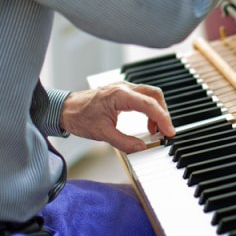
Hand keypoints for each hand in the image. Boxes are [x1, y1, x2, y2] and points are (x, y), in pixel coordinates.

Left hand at [60, 82, 174, 152]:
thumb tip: (142, 147)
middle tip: (165, 131)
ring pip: (150, 94)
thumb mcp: (102, 134)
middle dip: (163, 113)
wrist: (65, 109)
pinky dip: (149, 109)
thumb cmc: (80, 117)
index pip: (149, 105)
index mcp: (120, 95)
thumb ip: (124, 142)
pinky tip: (146, 122)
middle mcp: (124, 88)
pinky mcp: (122, 92)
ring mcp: (123, 88)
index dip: (163, 119)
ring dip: (157, 111)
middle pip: (154, 95)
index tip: (169, 132)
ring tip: (155, 130)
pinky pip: (142, 96)